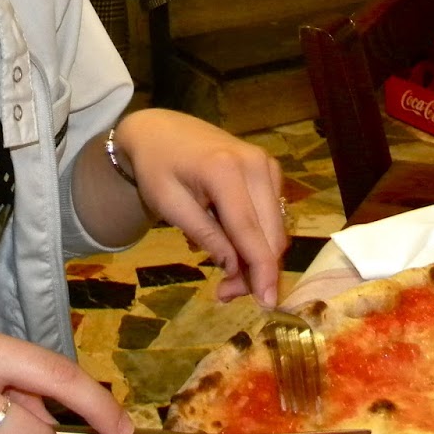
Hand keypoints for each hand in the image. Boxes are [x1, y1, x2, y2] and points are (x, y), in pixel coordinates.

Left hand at [113, 109, 288, 305]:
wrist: (161, 129)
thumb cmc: (157, 167)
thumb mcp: (168, 204)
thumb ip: (205, 234)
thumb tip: (236, 267)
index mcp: (225, 170)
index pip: (250, 231)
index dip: (261, 271)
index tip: (267, 304)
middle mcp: (255, 164)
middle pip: (270, 233)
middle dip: (256, 271)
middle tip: (224, 293)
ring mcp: (266, 164)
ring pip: (276, 228)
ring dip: (257, 257)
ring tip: (224, 273)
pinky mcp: (269, 169)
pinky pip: (272, 215)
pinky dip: (257, 237)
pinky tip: (229, 241)